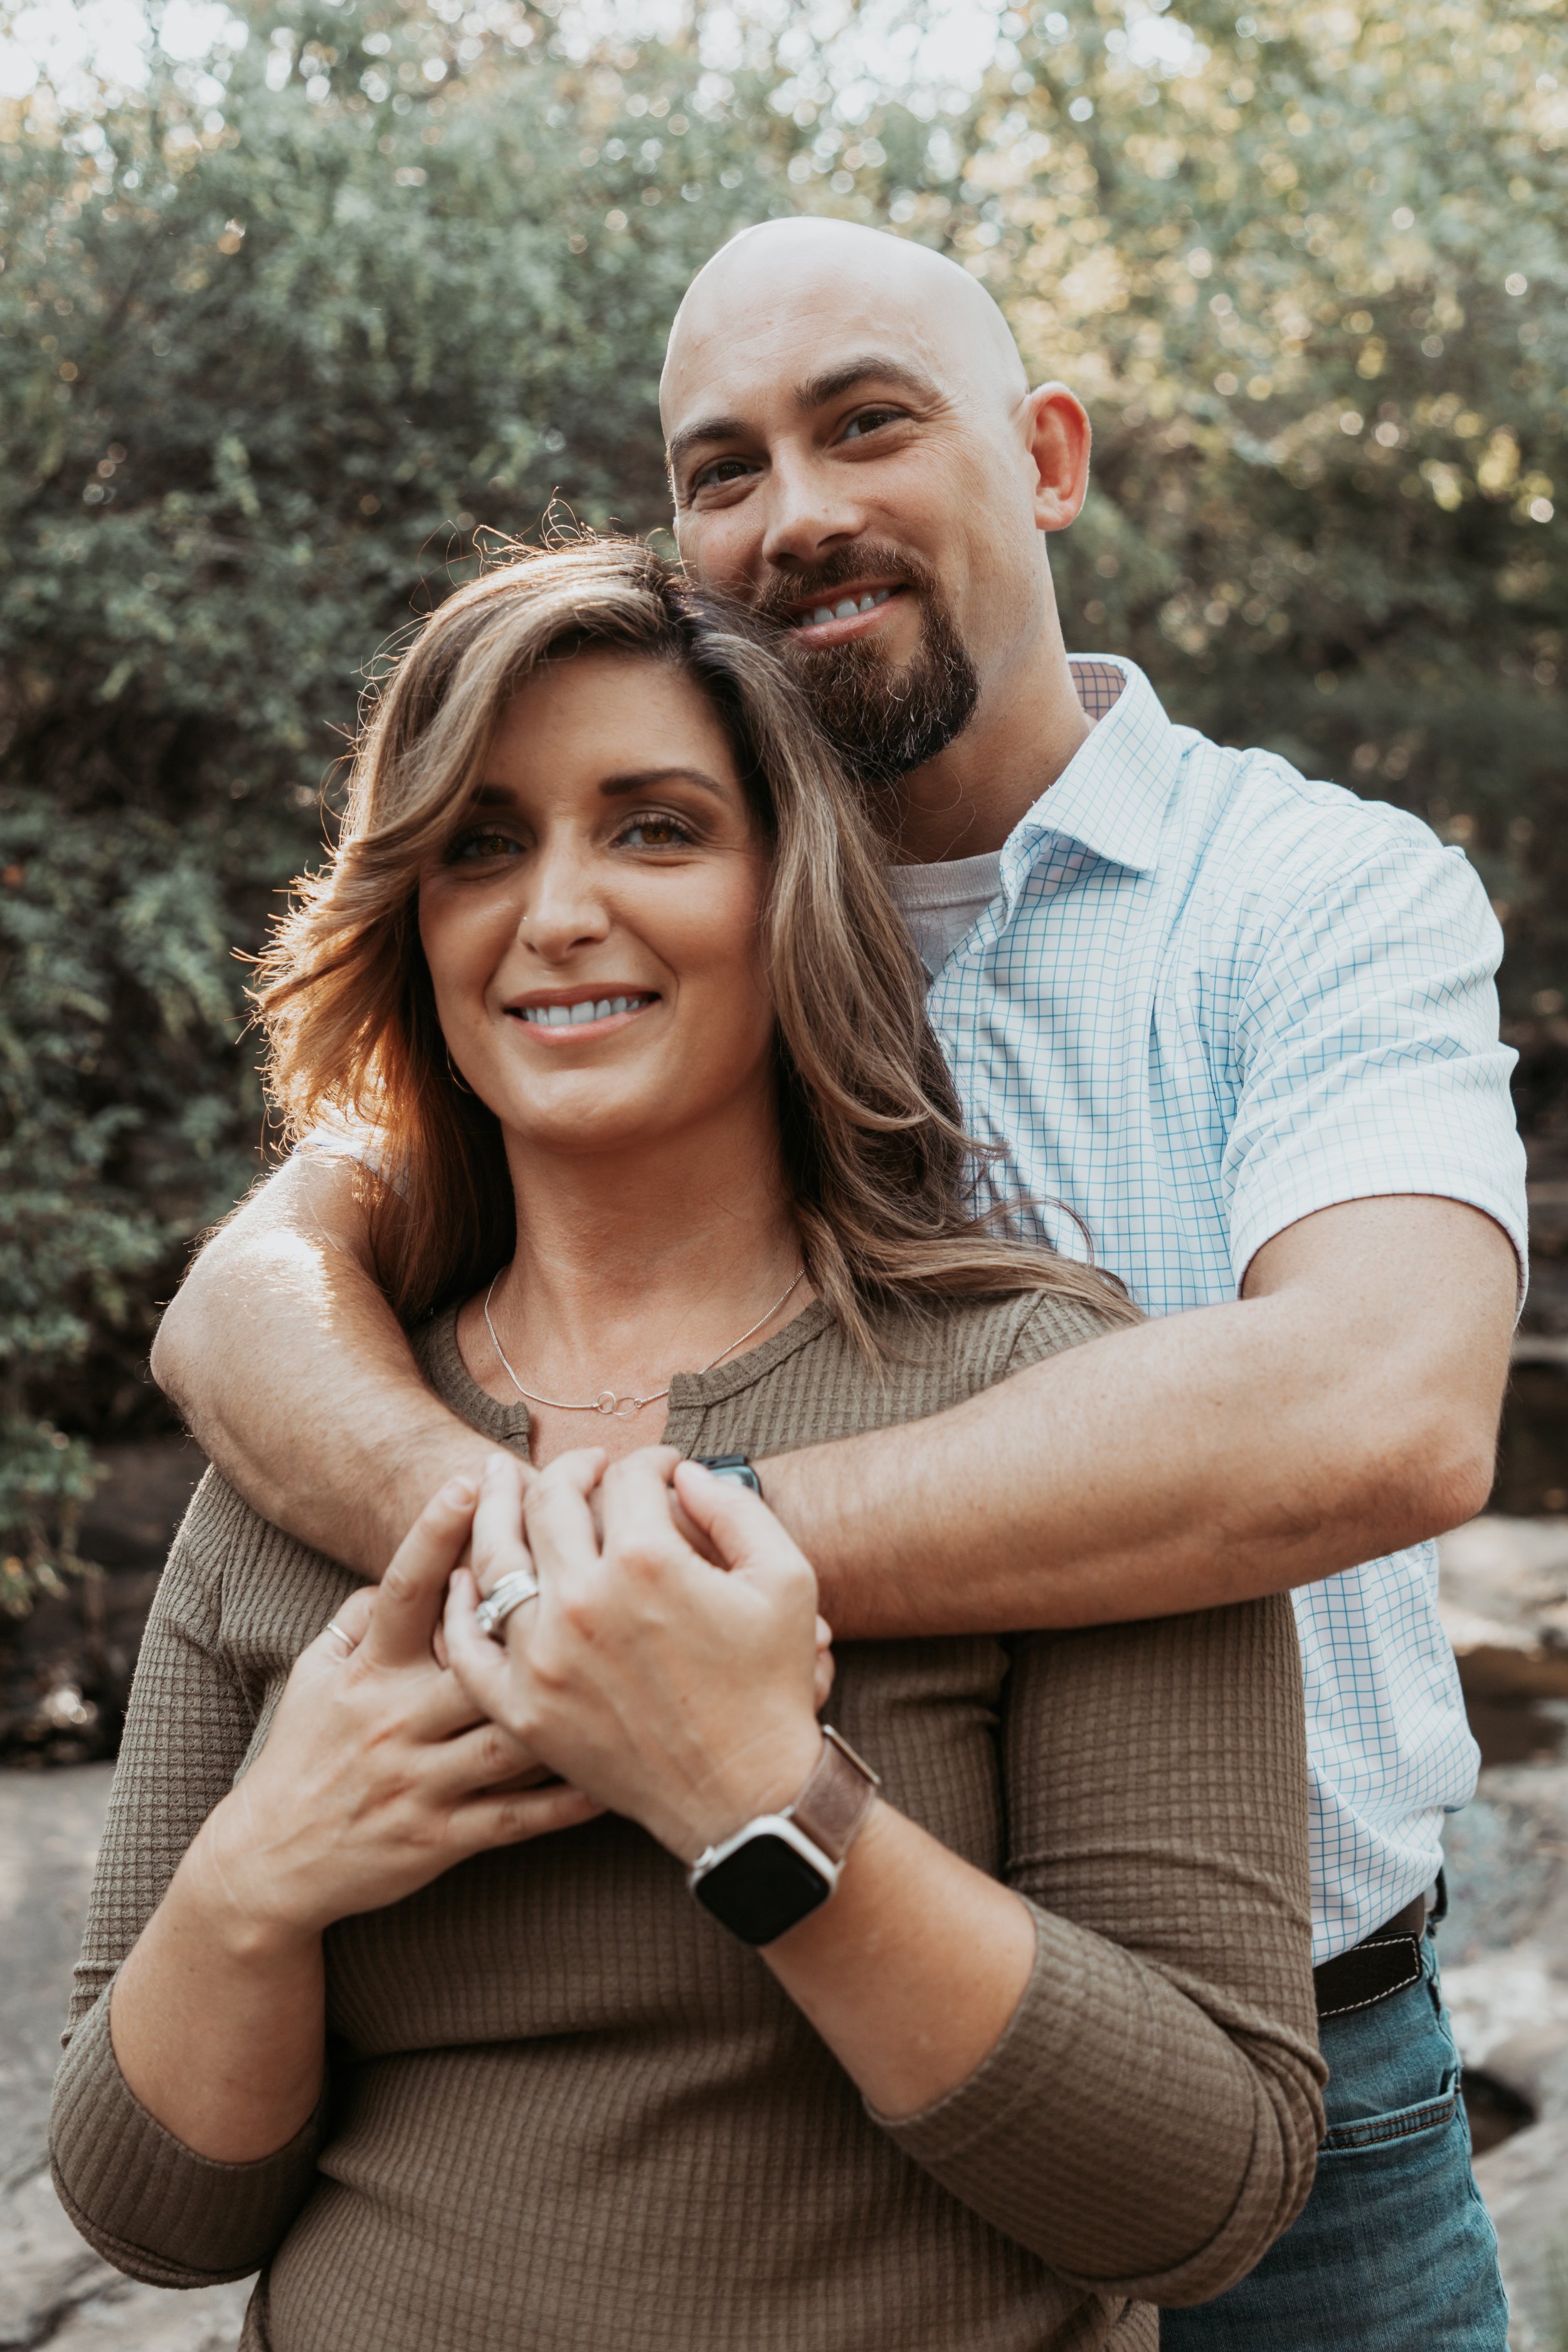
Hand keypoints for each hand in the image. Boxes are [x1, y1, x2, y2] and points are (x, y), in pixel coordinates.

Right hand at [190, 1472, 600, 1945]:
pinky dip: (566, 1800)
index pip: (402, 1590)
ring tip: (631, 1666)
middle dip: (533, 1612)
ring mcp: (419, 1780)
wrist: (270, 1863)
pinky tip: (615, 1778)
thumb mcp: (315, 1674)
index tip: (471, 1481)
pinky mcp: (440, 1839)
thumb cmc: (304, 1752)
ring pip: (508, 1734)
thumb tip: (412, 1563)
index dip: (434, 1535)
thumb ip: (363, 1616)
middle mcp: (395, 1718)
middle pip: (476, 1655)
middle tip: (598, 1566)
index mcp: (368, 1670)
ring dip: (569, 1703)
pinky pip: (517, 1817)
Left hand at [467, 1454, 835, 1711]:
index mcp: (647, 1562)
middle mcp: (583, 1601)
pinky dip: (459, 1605)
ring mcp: (542, 1658)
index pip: (627, 1479)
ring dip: (493, 1508)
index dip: (649, 1463)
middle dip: (570, 1469)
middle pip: (550, 1502)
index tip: (664, 1472)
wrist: (748, 1797)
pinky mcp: (522, 1710)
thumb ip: (735, 1509)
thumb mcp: (787, 1579)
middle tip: (586, 1466)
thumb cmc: (772, 1685)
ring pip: (494, 1559)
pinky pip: (469, 1646)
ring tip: (496, 1483)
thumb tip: (683, 1474)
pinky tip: (463, 1576)